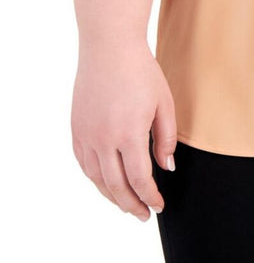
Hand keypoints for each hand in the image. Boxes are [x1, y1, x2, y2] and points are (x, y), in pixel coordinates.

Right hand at [71, 40, 177, 220]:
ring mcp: (86, 135)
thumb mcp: (164, 103)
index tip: (159, 206)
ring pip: (97, 179)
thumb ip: (165, 138)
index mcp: (129, 133)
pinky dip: (96, 179)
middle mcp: (104, 139)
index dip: (150, 196)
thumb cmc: (141, 71)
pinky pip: (84, 163)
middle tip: (144, 215)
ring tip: (127, 204)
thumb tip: (167, 168)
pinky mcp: (76, 129)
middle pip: (116, 186)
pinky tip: (107, 183)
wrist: (109, 47)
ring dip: (112, 196)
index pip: (139, 179)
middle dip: (132, 205)